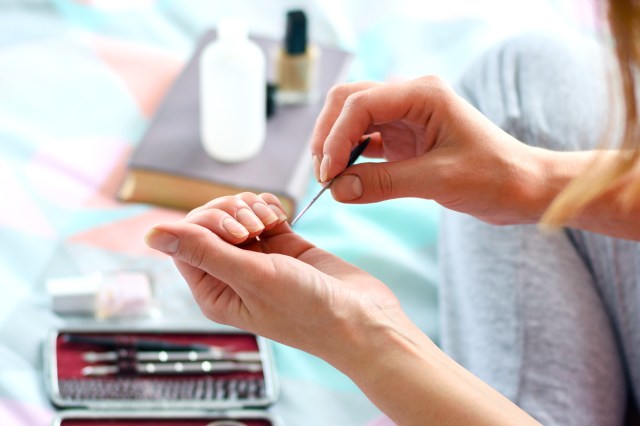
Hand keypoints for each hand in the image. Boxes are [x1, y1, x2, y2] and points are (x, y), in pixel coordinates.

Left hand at [144, 192, 540, 425]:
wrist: (361, 318)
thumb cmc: (306, 309)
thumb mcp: (251, 278)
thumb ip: (202, 251)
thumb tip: (151, 234)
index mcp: (214, 291)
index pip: (186, 240)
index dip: (205, 223)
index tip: (237, 231)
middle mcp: (233, 273)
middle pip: (210, 222)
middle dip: (230, 212)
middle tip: (255, 228)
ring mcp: (259, 258)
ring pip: (236, 213)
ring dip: (250, 207)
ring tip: (271, 223)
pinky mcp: (284, 245)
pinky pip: (262, 213)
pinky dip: (268, 206)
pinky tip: (281, 215)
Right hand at [311, 76, 548, 224]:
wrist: (523, 187)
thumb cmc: (494, 176)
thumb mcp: (438, 180)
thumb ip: (384, 183)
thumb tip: (337, 190)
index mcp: (423, 94)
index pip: (360, 103)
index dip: (336, 137)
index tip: (329, 174)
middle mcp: (410, 98)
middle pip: (348, 102)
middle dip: (328, 136)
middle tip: (323, 174)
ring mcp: (406, 117)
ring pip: (352, 120)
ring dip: (336, 146)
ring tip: (330, 179)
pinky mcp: (404, 138)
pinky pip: (365, 141)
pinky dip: (350, 158)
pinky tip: (346, 178)